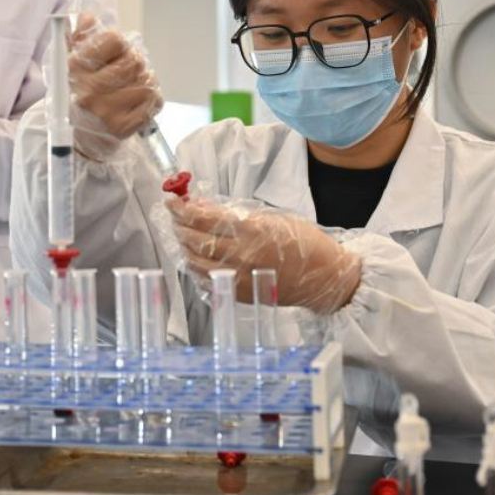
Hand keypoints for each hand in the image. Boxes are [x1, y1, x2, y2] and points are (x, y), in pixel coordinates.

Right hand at [68, 15, 162, 160]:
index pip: (115, 40)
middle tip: (124, 71)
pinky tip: (136, 100)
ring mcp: (108, 111)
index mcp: (76, 68)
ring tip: (130, 86)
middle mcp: (91, 90)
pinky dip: (151, 98)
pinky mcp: (124, 127)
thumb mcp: (69, 58)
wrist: (77, 133)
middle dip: (134, 63)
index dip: (119, 44)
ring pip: (147, 81)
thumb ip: (78, 33)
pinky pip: (154, 101)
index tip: (113, 53)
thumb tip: (89, 18)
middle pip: (135, 60)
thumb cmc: (77, 90)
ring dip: (144, 80)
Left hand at [166, 196, 362, 314]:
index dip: (182, 209)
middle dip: (179, 225)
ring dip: (184, 246)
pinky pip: (206, 280)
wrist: (323, 276)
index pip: (203, 219)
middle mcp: (239, 256)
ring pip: (195, 262)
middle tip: (175, 215)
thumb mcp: (271, 218)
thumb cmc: (303, 242)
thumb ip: (234, 214)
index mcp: (250, 231)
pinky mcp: (237, 294)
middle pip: (194, 240)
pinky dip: (196, 267)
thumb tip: (202, 206)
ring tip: (184, 234)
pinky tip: (196, 257)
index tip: (171, 200)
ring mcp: (237, 278)